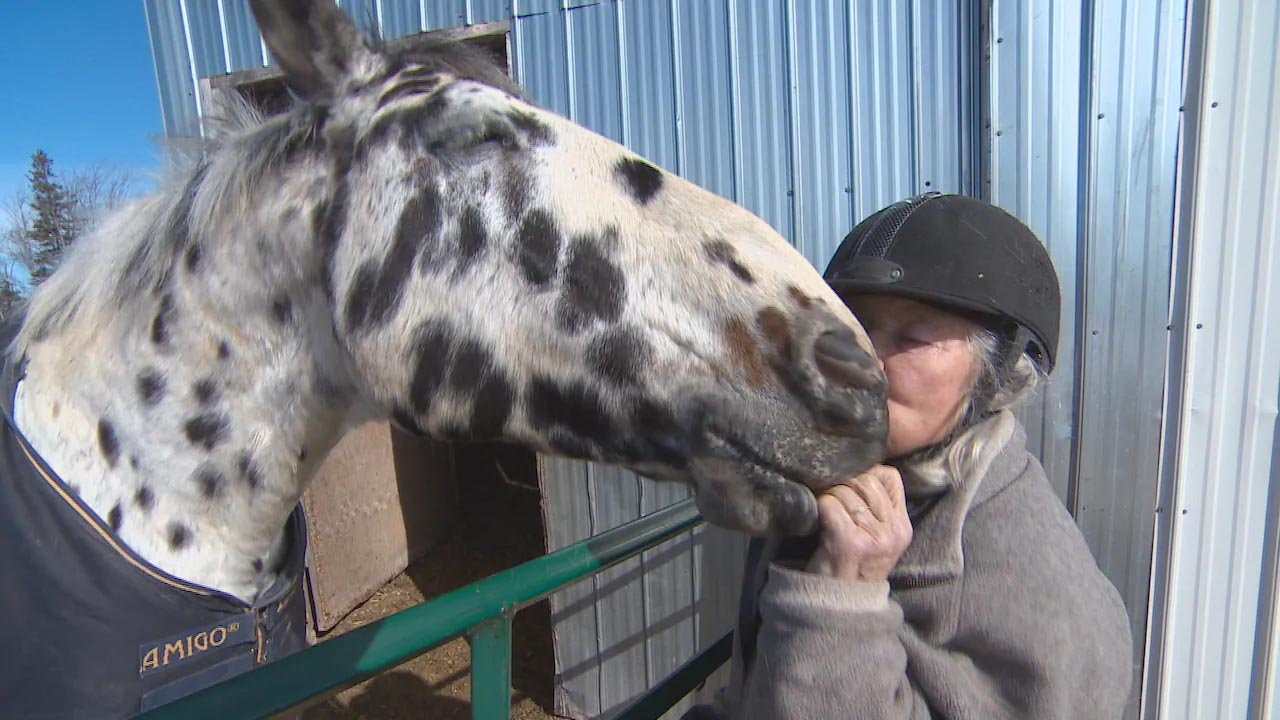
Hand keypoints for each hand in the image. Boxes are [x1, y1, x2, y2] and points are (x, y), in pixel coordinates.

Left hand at [806, 465, 912, 581]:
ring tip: (824, 509)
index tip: (850, 486)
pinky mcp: (849, 541)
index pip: (890, 477)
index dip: (866, 473)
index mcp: (903, 527)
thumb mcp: (877, 538)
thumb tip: (856, 468)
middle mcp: (893, 531)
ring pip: (845, 490)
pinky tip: (818, 520)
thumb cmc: (852, 567)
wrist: (838, 606)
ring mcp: (874, 537)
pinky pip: (830, 504)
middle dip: (843, 481)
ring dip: (828, 494)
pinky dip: (819, 506)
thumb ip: (876, 508)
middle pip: (866, 479)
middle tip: (830, 494)